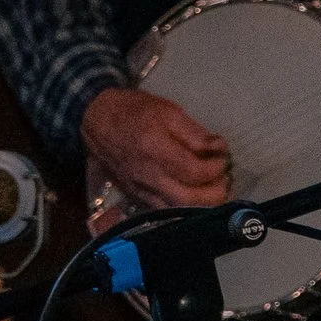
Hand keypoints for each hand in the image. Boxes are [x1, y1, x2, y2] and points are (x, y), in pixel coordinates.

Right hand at [82, 87, 231, 215]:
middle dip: (216, 193)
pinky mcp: (135, 196)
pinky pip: (164, 210)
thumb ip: (196, 134)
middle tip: (225, 179)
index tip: (224, 158)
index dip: (218, 168)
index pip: (195, 172)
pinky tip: (195, 194)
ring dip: (203, 204)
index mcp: (155, 149)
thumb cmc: (134, 111)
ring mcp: (139, 189)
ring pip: (177, 210)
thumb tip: (219, 149)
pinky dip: (184, 207)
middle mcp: (147, 175)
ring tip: (214, 188)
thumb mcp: (169, 111)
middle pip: (188, 200)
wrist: (94, 120)